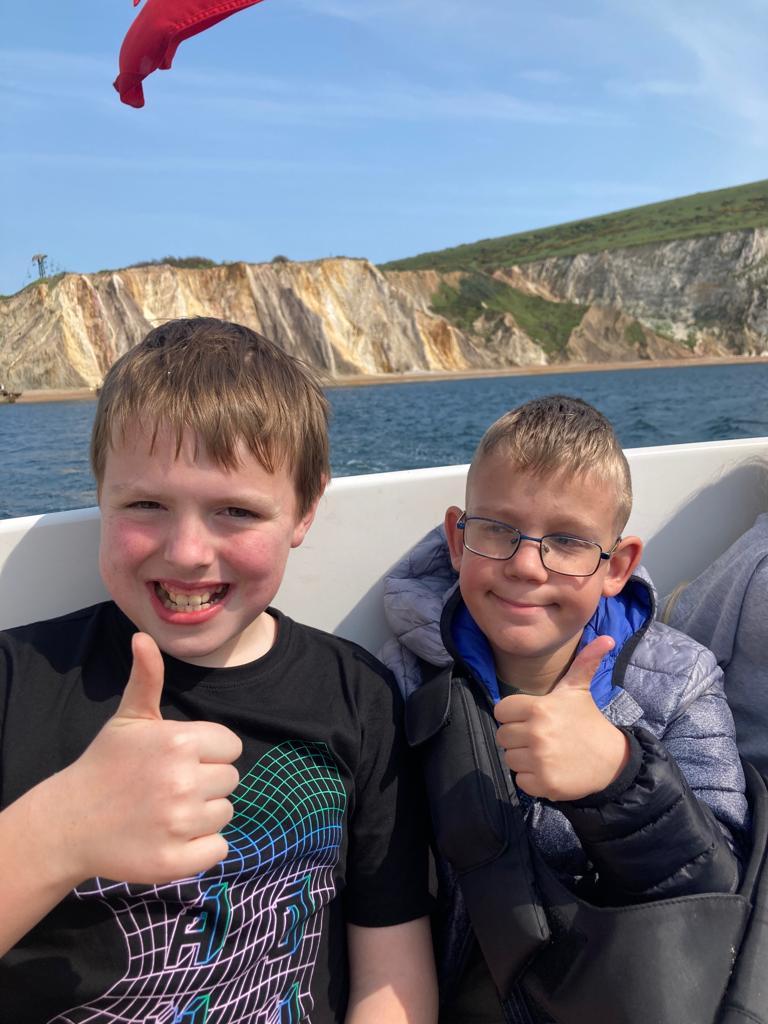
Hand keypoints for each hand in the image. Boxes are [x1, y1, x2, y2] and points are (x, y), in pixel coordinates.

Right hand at [48, 632, 241, 885]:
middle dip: (206, 782)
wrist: (70, 822)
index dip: (209, 752)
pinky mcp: (174, 861)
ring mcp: (179, 824)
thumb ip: (147, 678)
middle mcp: (183, 781)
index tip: (180, 759)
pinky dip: (202, 848)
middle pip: (230, 780)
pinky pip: (219, 850)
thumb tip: (143, 637)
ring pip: (225, 814)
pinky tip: (172, 836)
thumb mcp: (129, 717)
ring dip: (204, 815)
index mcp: (179, 742)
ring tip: (168, 810)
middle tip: (170, 786)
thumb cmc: (106, 764)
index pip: (230, 747)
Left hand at [493, 636, 629, 800]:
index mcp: (539, 708)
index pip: (501, 711)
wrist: (611, 760)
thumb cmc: (587, 721)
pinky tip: (549, 770)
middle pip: (503, 735)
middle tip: (541, 737)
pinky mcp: (544, 784)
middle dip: (518, 737)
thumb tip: (606, 637)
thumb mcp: (579, 690)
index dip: (514, 715)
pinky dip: (531, 779)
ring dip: (524, 758)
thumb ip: (584, 662)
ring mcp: (539, 760)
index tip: (532, 718)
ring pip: (509, 758)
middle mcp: (536, 733)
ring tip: (545, 753)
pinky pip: (520, 780)